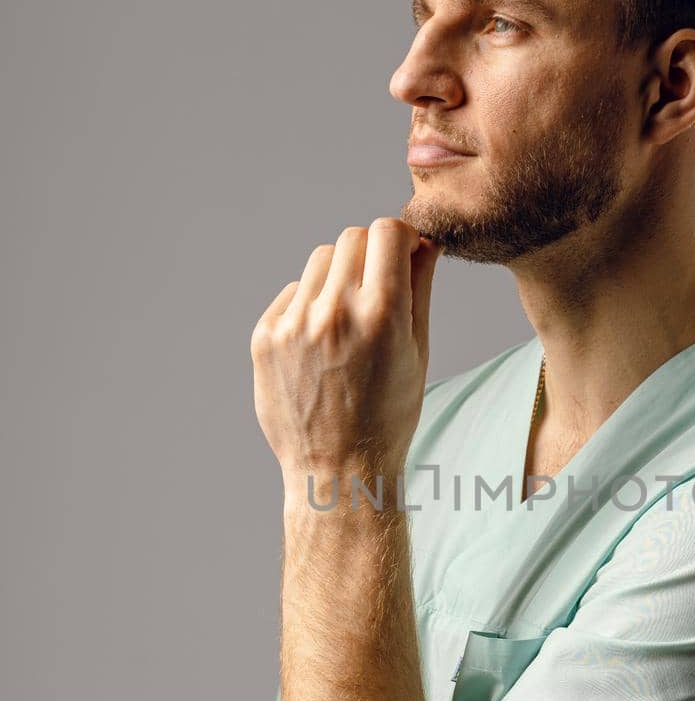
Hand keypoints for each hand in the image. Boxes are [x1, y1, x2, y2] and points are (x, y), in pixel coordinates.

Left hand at [250, 220, 441, 491]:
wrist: (338, 469)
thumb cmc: (389, 415)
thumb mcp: (418, 353)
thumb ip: (419, 289)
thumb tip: (423, 242)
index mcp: (381, 315)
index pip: (387, 231)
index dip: (400, 239)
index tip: (402, 257)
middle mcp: (334, 312)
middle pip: (352, 238)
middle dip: (370, 255)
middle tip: (377, 291)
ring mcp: (293, 325)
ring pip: (320, 261)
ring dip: (338, 277)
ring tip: (348, 322)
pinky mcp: (264, 337)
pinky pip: (292, 293)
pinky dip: (309, 306)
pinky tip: (322, 345)